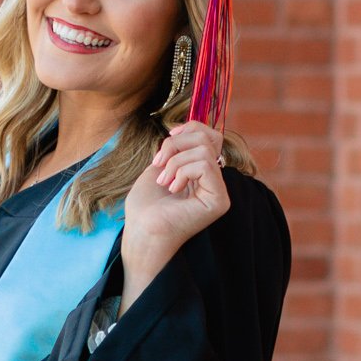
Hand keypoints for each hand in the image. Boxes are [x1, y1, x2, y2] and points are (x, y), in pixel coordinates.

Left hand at [119, 122, 228, 308]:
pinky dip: (182, 170)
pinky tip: (173, 188)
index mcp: (202, 174)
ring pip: (204, 150)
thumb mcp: (160, 165)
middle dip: (177, 144)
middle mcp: (215, 182)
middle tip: (158, 164)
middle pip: (208, 138)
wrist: (141, 232)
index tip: (168, 138)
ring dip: (175, 161)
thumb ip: (177, 147)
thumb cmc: (145, 206)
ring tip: (163, 181)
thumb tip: (185, 128)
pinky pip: (205, 165)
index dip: (190, 128)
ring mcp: (219, 192)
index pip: (210, 136)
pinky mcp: (219, 201)